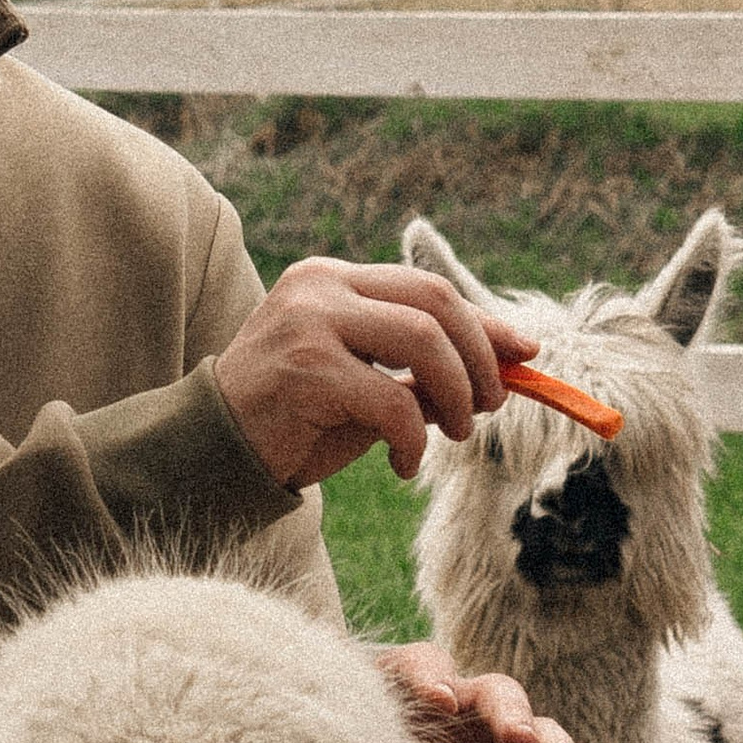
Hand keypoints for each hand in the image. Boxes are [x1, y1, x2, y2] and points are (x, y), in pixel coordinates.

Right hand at [212, 257, 531, 490]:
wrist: (217, 452)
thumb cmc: (295, 420)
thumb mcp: (367, 386)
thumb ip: (421, 371)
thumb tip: (506, 366)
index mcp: (333, 280)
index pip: (428, 288)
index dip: (485, 323)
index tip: (526, 353)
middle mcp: (319, 288)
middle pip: (435, 303)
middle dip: (479, 357)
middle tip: (491, 406)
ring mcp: (309, 323)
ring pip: (423, 341)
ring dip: (457, 394)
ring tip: (457, 432)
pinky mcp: (305, 370)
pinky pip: (393, 401)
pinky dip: (414, 439)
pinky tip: (403, 463)